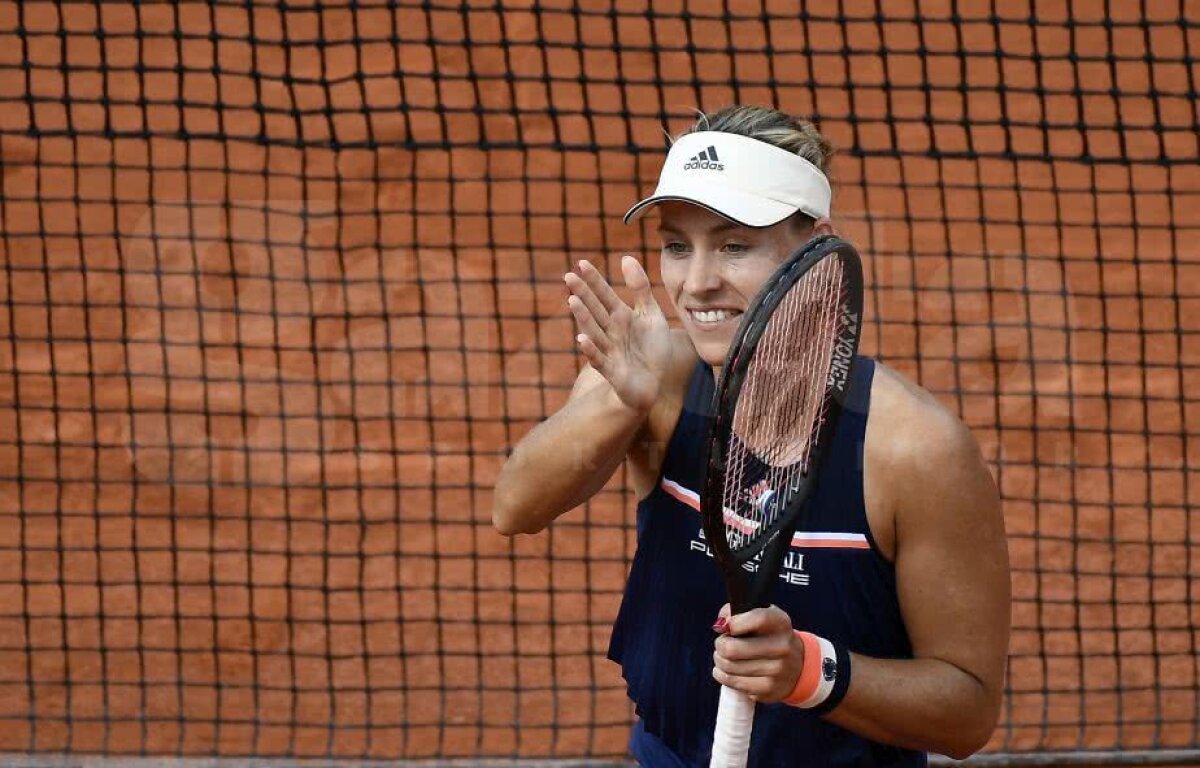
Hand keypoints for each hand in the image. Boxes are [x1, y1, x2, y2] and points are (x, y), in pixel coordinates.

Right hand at [564, 256, 671, 412]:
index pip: (605, 295)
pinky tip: (581, 340)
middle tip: (569, 277)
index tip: (581, 263)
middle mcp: (612, 332)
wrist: (656, 383)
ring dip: (583, 318)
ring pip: (594, 332)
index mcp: (621, 317)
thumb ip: (640, 288)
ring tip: (572, 301)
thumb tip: (626, 257)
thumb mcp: (651, 314)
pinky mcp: (613, 372)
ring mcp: (610, 351)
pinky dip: (591, 351)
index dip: (594, 280)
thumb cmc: (651, 349)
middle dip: (583, 294)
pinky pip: (600, 361)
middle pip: (595, 310)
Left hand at [712, 604, 804, 702]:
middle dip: (720, 645)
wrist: (797, 666)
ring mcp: (777, 670)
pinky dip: (722, 675)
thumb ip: (737, 612)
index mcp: (780, 623)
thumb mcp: (761, 617)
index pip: (758, 618)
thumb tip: (720, 624)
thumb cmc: (769, 636)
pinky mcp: (769, 689)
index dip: (735, 623)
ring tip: (723, 657)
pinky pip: (733, 682)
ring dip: (719, 660)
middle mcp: (782, 647)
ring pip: (729, 666)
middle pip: (733, 648)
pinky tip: (726, 670)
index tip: (728, 627)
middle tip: (721, 643)